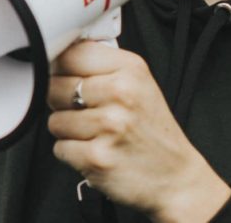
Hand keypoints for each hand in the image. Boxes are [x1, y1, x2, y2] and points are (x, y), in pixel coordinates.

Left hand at [47, 41, 230, 222]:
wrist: (176, 177)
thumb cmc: (153, 132)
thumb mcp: (140, 84)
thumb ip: (102, 67)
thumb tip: (55, 57)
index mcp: (131, 69)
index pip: (70, 54)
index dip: (61, 68)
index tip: (67, 77)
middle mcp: (121, 93)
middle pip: (55, 86)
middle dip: (63, 102)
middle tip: (88, 113)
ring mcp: (109, 126)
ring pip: (54, 120)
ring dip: (68, 131)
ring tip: (96, 135)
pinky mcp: (97, 157)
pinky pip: (60, 148)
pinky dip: (73, 154)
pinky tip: (96, 151)